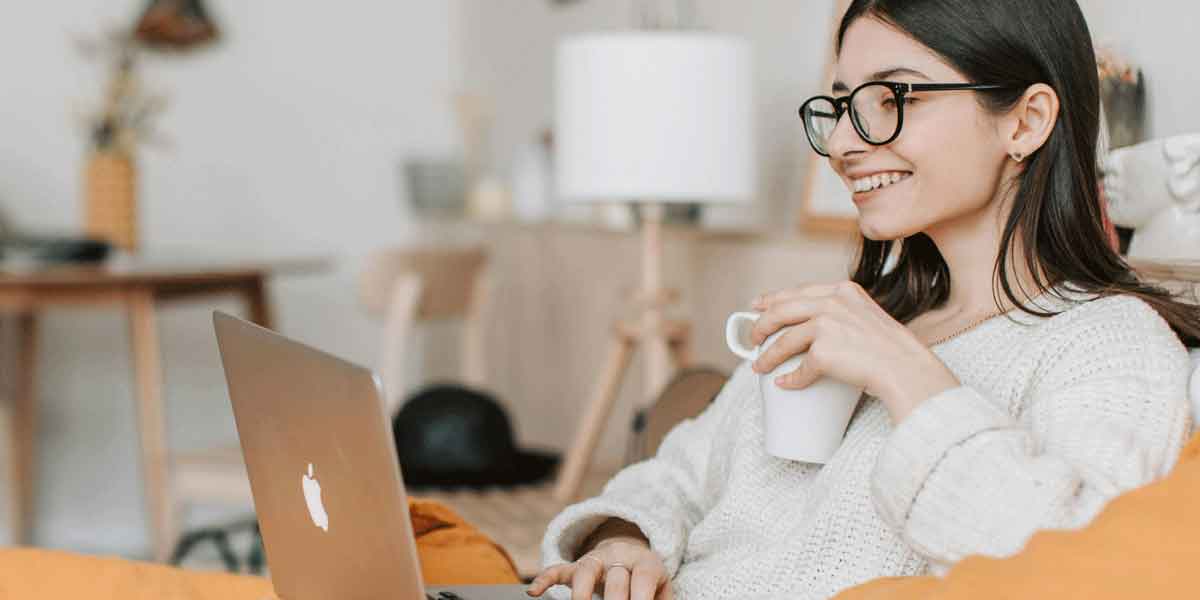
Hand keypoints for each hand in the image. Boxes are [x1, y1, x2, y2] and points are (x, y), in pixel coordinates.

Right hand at [526, 536, 672, 599]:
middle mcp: (619, 557)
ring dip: (582, 594)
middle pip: (615, 577)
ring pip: (585, 570)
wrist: (630, 557)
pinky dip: (544, 579)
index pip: (644, 576)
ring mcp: (595, 561)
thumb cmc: (648, 584)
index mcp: (646, 563)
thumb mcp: (661, 592)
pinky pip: (557, 570)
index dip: (641, 598)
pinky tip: (533, 592)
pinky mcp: (575, 568)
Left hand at [749, 281, 958, 421]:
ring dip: (767, 356)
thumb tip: (815, 332)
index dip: (773, 298)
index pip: (799, 291)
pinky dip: (790, 379)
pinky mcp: (824, 351)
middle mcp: (833, 303)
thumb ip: (844, 314)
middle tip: (752, 337)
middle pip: (782, 310)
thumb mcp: (868, 316)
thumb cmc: (893, 350)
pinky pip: (799, 369)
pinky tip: (784, 384)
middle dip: (761, 324)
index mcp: (844, 291)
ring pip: (784, 340)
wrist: (908, 369)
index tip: (757, 305)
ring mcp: (827, 325)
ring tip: (759, 366)